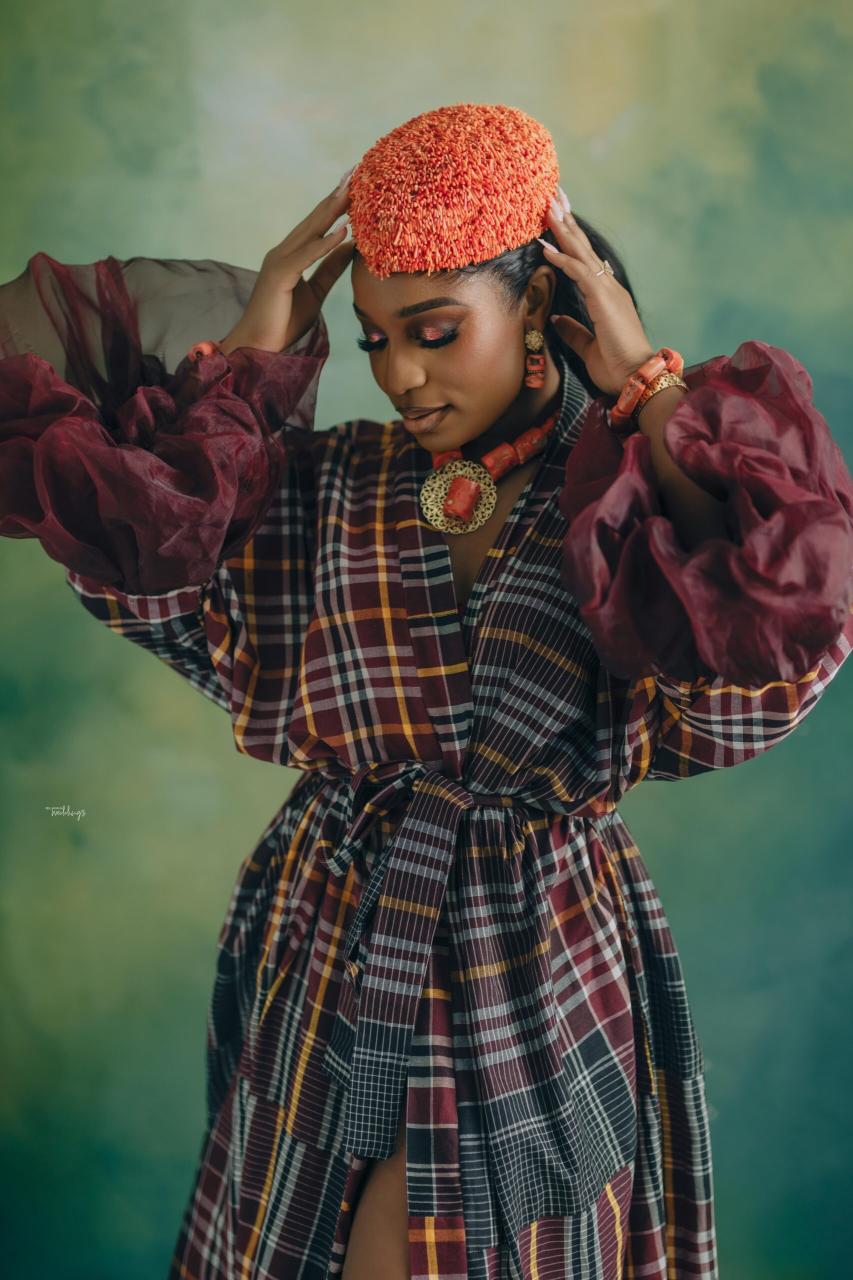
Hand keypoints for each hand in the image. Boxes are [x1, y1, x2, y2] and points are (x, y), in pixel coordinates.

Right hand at [221, 173, 355, 354]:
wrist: (259, 346)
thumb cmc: (283, 322)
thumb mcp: (316, 292)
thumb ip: (330, 268)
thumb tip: (350, 247)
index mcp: (291, 255)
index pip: (318, 224)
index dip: (336, 204)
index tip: (355, 184)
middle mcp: (283, 252)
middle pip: (315, 220)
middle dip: (336, 196)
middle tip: (355, 171)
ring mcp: (279, 261)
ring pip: (310, 231)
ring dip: (332, 209)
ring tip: (352, 189)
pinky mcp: (279, 275)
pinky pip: (306, 256)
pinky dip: (325, 243)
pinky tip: (344, 230)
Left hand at [539, 185, 654, 395]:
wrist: (635, 379)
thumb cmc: (616, 367)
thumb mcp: (587, 347)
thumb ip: (573, 331)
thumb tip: (554, 319)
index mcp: (606, 297)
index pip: (584, 260)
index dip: (570, 240)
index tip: (556, 219)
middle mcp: (608, 288)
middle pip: (583, 247)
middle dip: (567, 221)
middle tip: (553, 195)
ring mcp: (608, 291)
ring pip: (581, 252)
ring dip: (563, 229)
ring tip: (548, 206)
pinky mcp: (603, 299)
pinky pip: (579, 272)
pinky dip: (562, 258)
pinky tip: (546, 246)